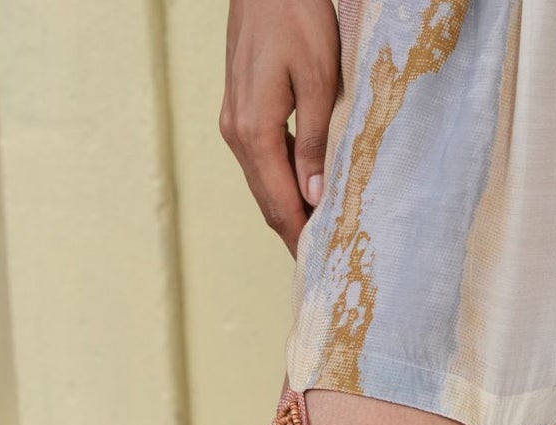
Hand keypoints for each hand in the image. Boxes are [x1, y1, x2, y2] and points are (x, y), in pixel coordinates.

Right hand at [221, 0, 339, 254]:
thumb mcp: (319, 80)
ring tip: (318, 236)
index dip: (300, 240)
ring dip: (288, 211)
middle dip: (293, 235)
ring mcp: (233, 121)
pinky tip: (305, 192)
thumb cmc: (296, 17)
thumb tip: (313, 199)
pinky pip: (261, 160)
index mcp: (254, 132)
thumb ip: (315, 142)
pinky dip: (281, 183)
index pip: (279, 205)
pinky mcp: (239, 109)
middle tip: (322, 265)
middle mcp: (236, 132)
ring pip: (262, 183)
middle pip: (266, 201)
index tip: (319, 269)